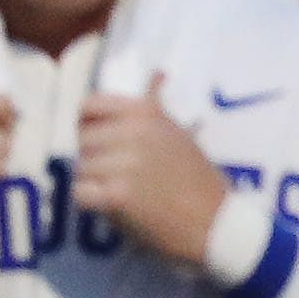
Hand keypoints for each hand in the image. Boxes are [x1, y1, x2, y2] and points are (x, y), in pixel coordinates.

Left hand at [73, 90, 232, 266]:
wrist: (217, 224)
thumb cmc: (200, 180)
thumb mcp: (181, 133)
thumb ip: (157, 108)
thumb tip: (156, 74)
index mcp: (145, 112)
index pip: (89, 106)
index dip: (90, 125)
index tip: (104, 141)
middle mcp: (134, 132)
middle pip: (83, 140)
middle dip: (95, 158)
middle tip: (120, 175)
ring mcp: (125, 163)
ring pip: (81, 168)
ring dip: (95, 183)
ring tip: (122, 192)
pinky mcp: (118, 195)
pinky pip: (81, 193)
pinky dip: (92, 202)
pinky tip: (114, 206)